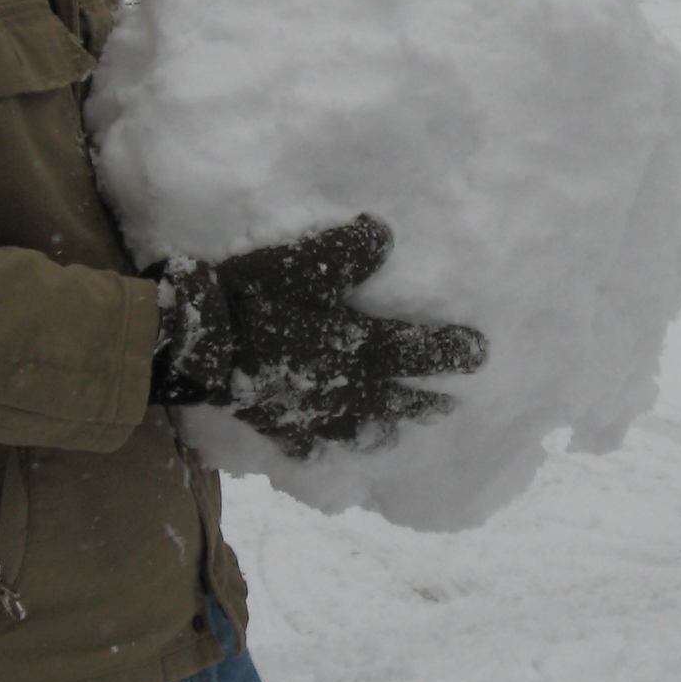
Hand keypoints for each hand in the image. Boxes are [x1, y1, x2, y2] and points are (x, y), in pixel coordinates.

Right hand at [150, 214, 485, 458]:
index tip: (480, 353)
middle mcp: (343, 385)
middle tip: (452, 406)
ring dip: (384, 427)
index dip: (448, 350)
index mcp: (355, 344)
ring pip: (359, 426)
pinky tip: (324, 447)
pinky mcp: (278, 426)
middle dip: (426, 400)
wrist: (200, 344)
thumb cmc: (253, 297)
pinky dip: (320, 446)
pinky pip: (306, 443)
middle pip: (395, 397)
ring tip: (401, 431)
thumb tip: (385, 234)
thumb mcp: (302, 262)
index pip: (414, 348)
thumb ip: (348, 251)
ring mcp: (312, 412)